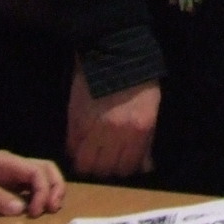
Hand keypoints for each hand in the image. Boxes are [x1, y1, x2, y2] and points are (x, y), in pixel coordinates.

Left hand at [0, 147, 65, 217]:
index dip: (43, 191)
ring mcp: (8, 173)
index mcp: (5, 161)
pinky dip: (38, 194)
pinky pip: (28, 185)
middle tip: (52, 209)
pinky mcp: (2, 182)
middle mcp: (11, 164)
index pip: (36, 171)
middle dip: (55, 187)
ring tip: (48, 209)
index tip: (34, 212)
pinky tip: (35, 207)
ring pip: (40, 175)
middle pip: (45, 168)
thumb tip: (20, 209)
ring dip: (49, 190)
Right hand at [65, 62, 158, 177]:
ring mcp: (94, 128)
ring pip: (85, 164)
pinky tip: (80, 146)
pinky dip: (75, 151)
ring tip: (91, 156)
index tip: (121, 165)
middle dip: (105, 170)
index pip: (127, 167)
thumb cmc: (139, 80)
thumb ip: (147, 140)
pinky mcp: (75, 121)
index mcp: (139, 129)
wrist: (115, 53)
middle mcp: (116, 133)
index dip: (123, 170)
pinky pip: (71, 147)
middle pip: (105, 170)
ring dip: (88, 163)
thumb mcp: (151, 108)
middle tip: (105, 161)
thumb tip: (146, 167)